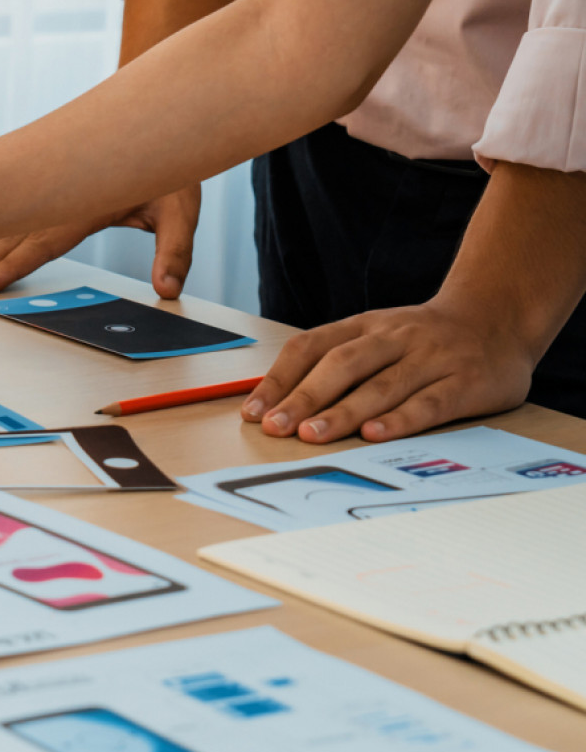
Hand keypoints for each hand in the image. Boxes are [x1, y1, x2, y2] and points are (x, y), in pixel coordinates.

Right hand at [0, 185, 200, 298]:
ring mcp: (47, 189)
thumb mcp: (181, 206)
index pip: (41, 239)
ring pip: (1, 221)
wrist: (156, 118)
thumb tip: (167, 291)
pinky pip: (6, 206)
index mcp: (85, 201)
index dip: (11, 264)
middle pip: (7, 231)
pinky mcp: (45, 186)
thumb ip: (174, 252)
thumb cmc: (169, 166)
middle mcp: (58, 195)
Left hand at [241, 298, 536, 443]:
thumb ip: (336, 364)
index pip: (311, 347)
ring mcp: (432, 358)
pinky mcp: (466, 381)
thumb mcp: (376, 337)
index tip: (254, 412)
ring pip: (382, 385)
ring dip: (344, 412)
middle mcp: (395, 337)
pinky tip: (374, 434)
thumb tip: (278, 405)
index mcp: (364, 325)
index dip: (279, 379)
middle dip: (305, 397)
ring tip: (312, 435)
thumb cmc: (421, 339)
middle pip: (342, 365)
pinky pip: (429, 401)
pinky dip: (400, 419)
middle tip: (276, 427)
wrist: (498, 316)